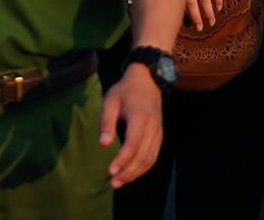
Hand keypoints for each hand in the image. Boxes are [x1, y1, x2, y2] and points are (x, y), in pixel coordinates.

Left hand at [100, 63, 164, 188]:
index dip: (123, 160)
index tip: (110, 171)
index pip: (133, 145)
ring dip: (136, 173)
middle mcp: (153, 129)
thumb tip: (103, 144)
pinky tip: (132, 173)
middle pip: (143, 157)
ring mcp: (159, 133)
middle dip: (128, 172)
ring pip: (150, 159)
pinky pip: (154, 156)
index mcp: (140, 118)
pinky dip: (144, 167)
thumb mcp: (110, 101)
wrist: (148, 81)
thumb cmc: (125, 91)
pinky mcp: (160, 136)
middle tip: (114, 182)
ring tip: (121, 182)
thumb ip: (106, 122)